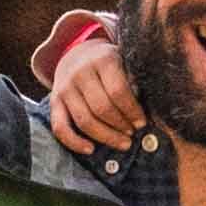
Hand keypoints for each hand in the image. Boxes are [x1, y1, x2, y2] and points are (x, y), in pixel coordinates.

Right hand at [48, 27, 144, 155]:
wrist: (78, 55)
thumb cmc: (110, 64)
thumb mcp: (124, 62)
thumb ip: (134, 81)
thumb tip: (151, 112)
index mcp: (103, 60)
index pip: (118, 92)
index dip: (132, 111)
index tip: (142, 123)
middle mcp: (80, 72)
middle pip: (101, 108)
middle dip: (120, 126)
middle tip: (133, 134)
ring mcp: (64, 87)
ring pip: (84, 120)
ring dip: (106, 136)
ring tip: (122, 143)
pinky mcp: (54, 100)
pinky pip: (60, 127)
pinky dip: (74, 142)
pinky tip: (91, 150)